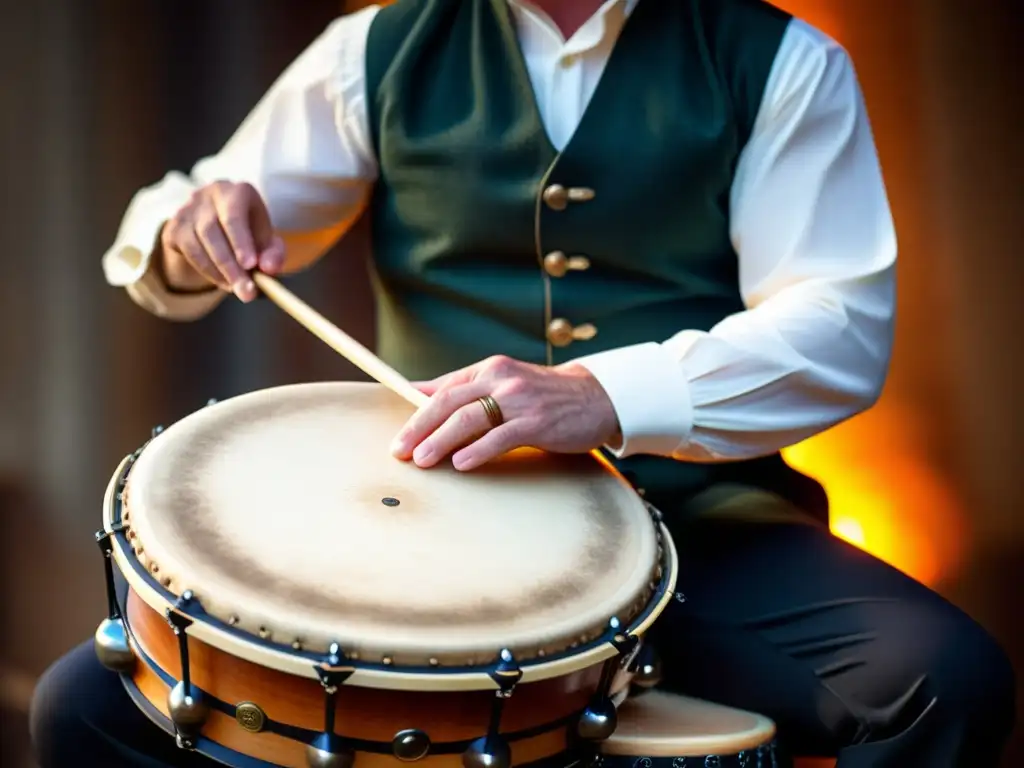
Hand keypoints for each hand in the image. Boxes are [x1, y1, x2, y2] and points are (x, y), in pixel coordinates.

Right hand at [159, 181, 285, 300]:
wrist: (223, 229)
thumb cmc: (252, 234)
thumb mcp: (268, 242)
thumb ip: (273, 254)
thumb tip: (269, 268)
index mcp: (237, 191)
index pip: (234, 215)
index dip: (241, 241)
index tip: (250, 266)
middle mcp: (209, 195)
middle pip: (212, 230)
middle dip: (230, 265)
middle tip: (246, 291)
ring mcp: (188, 210)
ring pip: (196, 243)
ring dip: (218, 271)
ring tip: (237, 289)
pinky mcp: (174, 227)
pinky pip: (187, 253)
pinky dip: (207, 271)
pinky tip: (223, 281)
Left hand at [390, 355, 620, 470]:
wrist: (595, 398)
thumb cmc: (543, 395)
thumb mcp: (503, 383)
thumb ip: (465, 389)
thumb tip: (418, 393)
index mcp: (489, 369)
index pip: (444, 389)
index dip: (416, 413)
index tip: (398, 437)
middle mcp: (501, 380)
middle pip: (450, 402)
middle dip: (421, 428)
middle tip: (401, 451)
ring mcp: (520, 400)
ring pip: (471, 418)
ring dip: (442, 440)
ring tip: (423, 460)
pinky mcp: (537, 422)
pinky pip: (501, 436)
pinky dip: (478, 450)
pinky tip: (461, 464)